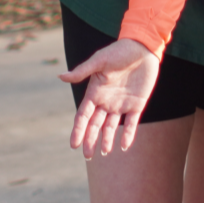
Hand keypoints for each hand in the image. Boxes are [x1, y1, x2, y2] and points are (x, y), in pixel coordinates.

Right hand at [61, 37, 160, 158]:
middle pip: (95, 125)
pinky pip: (132, 122)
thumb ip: (82, 71)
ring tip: (105, 152)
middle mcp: (106, 101)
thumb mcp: (100, 61)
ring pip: (111, 126)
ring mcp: (121, 104)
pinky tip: (124, 146)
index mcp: (95, 93)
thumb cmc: (119, 51)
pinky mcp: (137, 103)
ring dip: (107, 139)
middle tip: (88, 155)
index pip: (83, 116)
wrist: (142, 47)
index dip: (78, 130)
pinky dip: (128, 134)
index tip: (74, 144)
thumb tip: (60, 76)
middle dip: (91, 140)